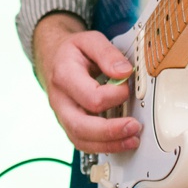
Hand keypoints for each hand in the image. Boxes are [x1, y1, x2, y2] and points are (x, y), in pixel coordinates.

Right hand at [32, 13, 139, 153]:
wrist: (53, 57)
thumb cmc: (72, 51)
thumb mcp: (89, 40)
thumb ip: (107, 53)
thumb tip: (124, 72)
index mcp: (64, 76)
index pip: (91, 97)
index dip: (115, 95)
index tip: (127, 87)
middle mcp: (60, 100)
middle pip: (81, 126)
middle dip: (110, 131)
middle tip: (134, 127)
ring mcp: (63, 115)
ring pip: (80, 140)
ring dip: (108, 144)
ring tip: (132, 140)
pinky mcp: (69, 124)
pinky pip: (82, 142)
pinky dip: (102, 147)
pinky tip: (120, 143)